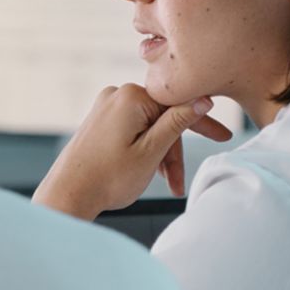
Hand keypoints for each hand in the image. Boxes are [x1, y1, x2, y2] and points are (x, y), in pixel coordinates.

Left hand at [32, 84, 231, 219]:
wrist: (67, 195)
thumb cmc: (107, 178)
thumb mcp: (151, 151)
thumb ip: (178, 122)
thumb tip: (203, 99)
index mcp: (131, 96)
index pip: (178, 104)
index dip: (202, 124)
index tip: (223, 137)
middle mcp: (116, 94)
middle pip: (163, 118)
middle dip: (174, 151)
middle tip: (181, 182)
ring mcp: (105, 107)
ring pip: (149, 127)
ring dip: (160, 155)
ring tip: (165, 185)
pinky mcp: (99, 121)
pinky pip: (133, 130)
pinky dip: (144, 150)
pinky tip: (148, 172)